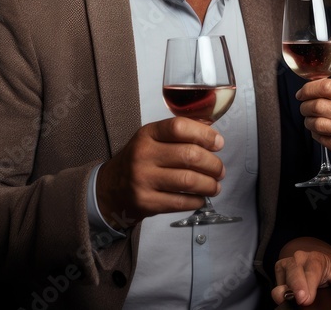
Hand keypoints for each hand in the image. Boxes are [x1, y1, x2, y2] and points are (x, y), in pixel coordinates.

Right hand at [95, 117, 225, 226]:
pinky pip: (180, 202)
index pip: (179, 127)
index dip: (204, 134)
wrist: (111, 188)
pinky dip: (197, 200)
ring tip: (215, 185)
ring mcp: (143, 179)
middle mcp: (143, 154)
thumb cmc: (140, 160)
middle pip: (189, 155)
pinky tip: (201, 198)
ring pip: (188, 180)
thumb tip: (213, 134)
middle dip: (213, 164)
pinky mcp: (146, 202)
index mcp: (147, 134)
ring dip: (209, 184)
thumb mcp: (153, 139)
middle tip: (220, 170)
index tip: (218, 144)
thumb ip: (180, 133)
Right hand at [272, 244, 330, 305]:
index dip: (309, 284)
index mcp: (314, 258)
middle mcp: (298, 260)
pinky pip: (275, 286)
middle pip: (294, 272)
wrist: (310, 261)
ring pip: (282, 279)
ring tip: (286, 300)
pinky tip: (283, 300)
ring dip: (283, 291)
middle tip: (301, 300)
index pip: (312, 270)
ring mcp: (286, 266)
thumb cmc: (323, 268)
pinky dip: (279, 294)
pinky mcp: (277, 274)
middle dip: (296, 286)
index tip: (308, 298)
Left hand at [297, 78, 330, 178]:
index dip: (309, 89)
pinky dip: (316, 135)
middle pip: (319, 104)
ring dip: (308, 121)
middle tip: (304, 108)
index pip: (328, 86)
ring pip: (318, 123)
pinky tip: (319, 133)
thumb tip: (317, 87)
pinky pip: (323, 139)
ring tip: (310, 121)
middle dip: (305, 106)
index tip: (302, 93)